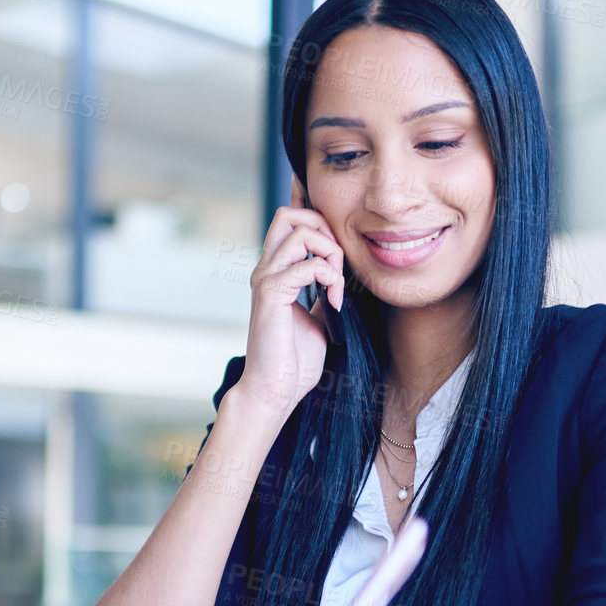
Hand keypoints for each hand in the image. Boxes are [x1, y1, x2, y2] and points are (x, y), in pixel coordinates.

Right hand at [234, 174, 346, 418]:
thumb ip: (322, 294)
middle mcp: (266, 270)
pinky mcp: (270, 294)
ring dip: (331, 253)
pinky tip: (335, 301)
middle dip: (323, 228)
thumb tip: (338, 279)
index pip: (289, 222)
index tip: (339, 246)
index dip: (315, 217)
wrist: (275, 390)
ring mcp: (266, 280)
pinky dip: (330, 278)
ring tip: (338, 284)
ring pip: (301, 233)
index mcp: (275, 272)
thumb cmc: (293, 362)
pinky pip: (307, 265)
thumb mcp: (317, 319)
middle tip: (337, 263)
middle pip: (290, 214)